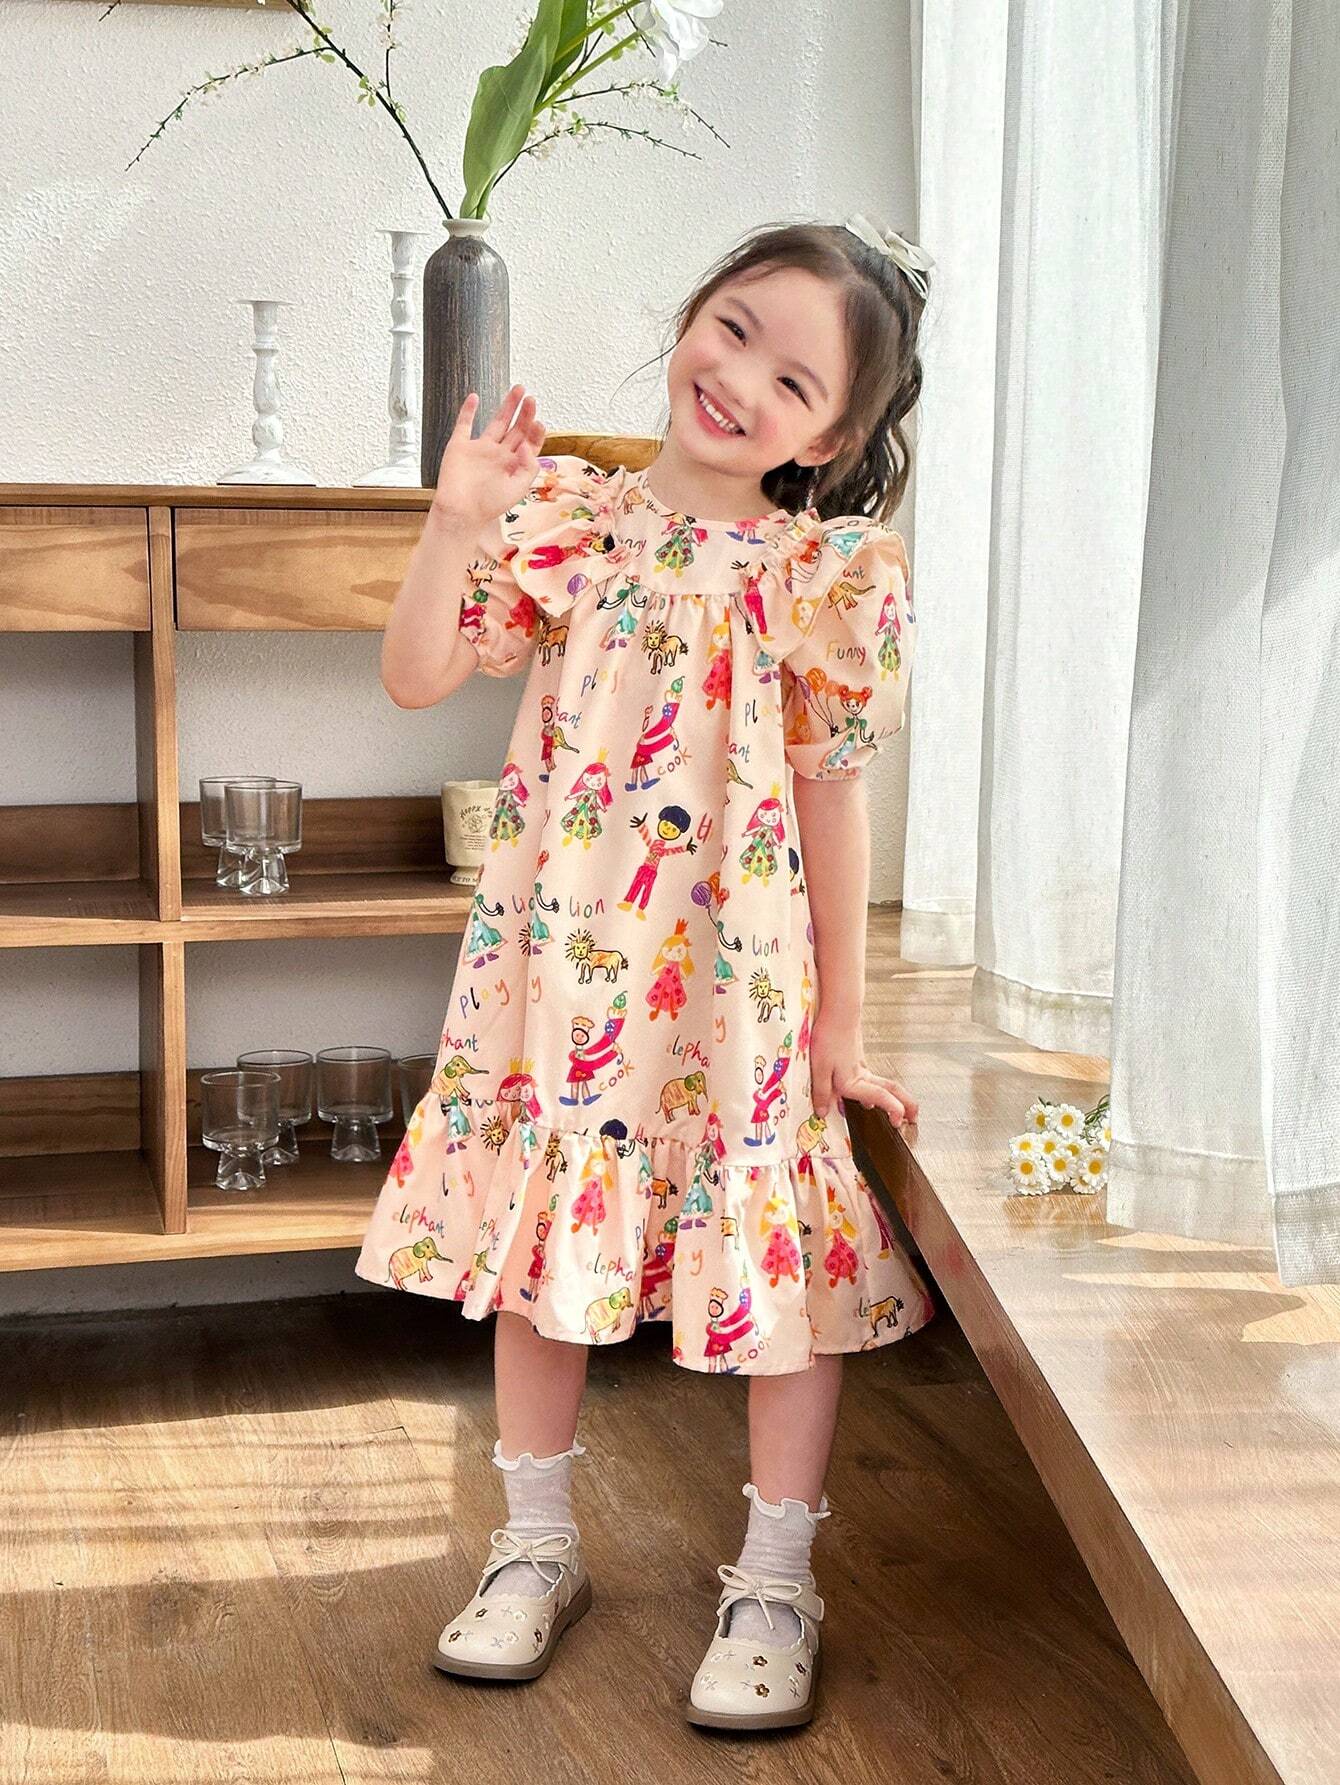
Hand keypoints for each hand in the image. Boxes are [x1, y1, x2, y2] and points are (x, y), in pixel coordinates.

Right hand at [430, 384, 546, 534]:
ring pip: (496, 422)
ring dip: (507, 406)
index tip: (539, 422)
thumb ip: (529, 466)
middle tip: (531, 399)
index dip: (536, 432)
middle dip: (525, 414)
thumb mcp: (518, 489)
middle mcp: (498, 456)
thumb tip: (528, 443)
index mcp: (512, 466)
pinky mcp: (460, 446)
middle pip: (516, 429)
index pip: (529, 444)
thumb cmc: (487, 507)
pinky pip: (464, 424)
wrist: (460, 513)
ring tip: (518, 390)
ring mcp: (479, 449)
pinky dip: (468, 410)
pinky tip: (474, 398)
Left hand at [809, 1017, 918, 1126]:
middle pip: (892, 1090)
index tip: (899, 1121)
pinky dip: (877, 1089)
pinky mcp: (857, 1058)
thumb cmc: (829, 1036)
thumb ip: (822, 1092)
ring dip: (894, 1097)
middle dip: (906, 1104)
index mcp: (854, 1080)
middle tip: (914, 1116)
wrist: (839, 1011)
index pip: (881, 1096)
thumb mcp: (819, 1068)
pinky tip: (868, 1094)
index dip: (893, 1109)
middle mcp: (862, 1074)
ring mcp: (861, 1066)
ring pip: (884, 1084)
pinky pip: (871, 1078)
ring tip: (896, 1110)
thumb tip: (822, 1113)